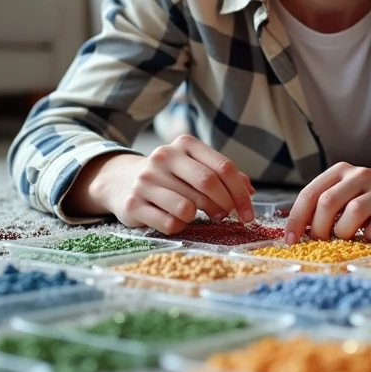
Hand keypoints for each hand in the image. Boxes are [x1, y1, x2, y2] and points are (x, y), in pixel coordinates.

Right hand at [62, 135, 254, 233]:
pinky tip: (173, 219)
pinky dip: (178, 226)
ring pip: (188, 207)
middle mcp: (163, 157)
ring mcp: (146, 180)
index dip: (241, 194)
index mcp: (184, 145)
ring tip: (193, 214)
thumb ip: (222, 176)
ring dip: (198, 217)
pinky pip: (169, 223)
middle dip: (224, 205)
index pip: (223, 167)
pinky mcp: (133, 203)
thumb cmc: (169, 176)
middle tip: (226, 216)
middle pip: (208, 184)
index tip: (249, 213)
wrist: (120, 180)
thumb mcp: (193, 167)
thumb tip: (250, 191)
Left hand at [284, 164, 370, 243]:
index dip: (297, 219)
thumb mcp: (348, 191)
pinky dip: (370, 235)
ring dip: (344, 233)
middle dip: (319, 229)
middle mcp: (360, 176)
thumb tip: (298, 230)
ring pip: (353, 213)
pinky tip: (370, 236)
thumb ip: (326, 203)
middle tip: (322, 242)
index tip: (291, 240)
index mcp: (341, 172)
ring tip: (347, 238)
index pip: (310, 194)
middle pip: (328, 202)